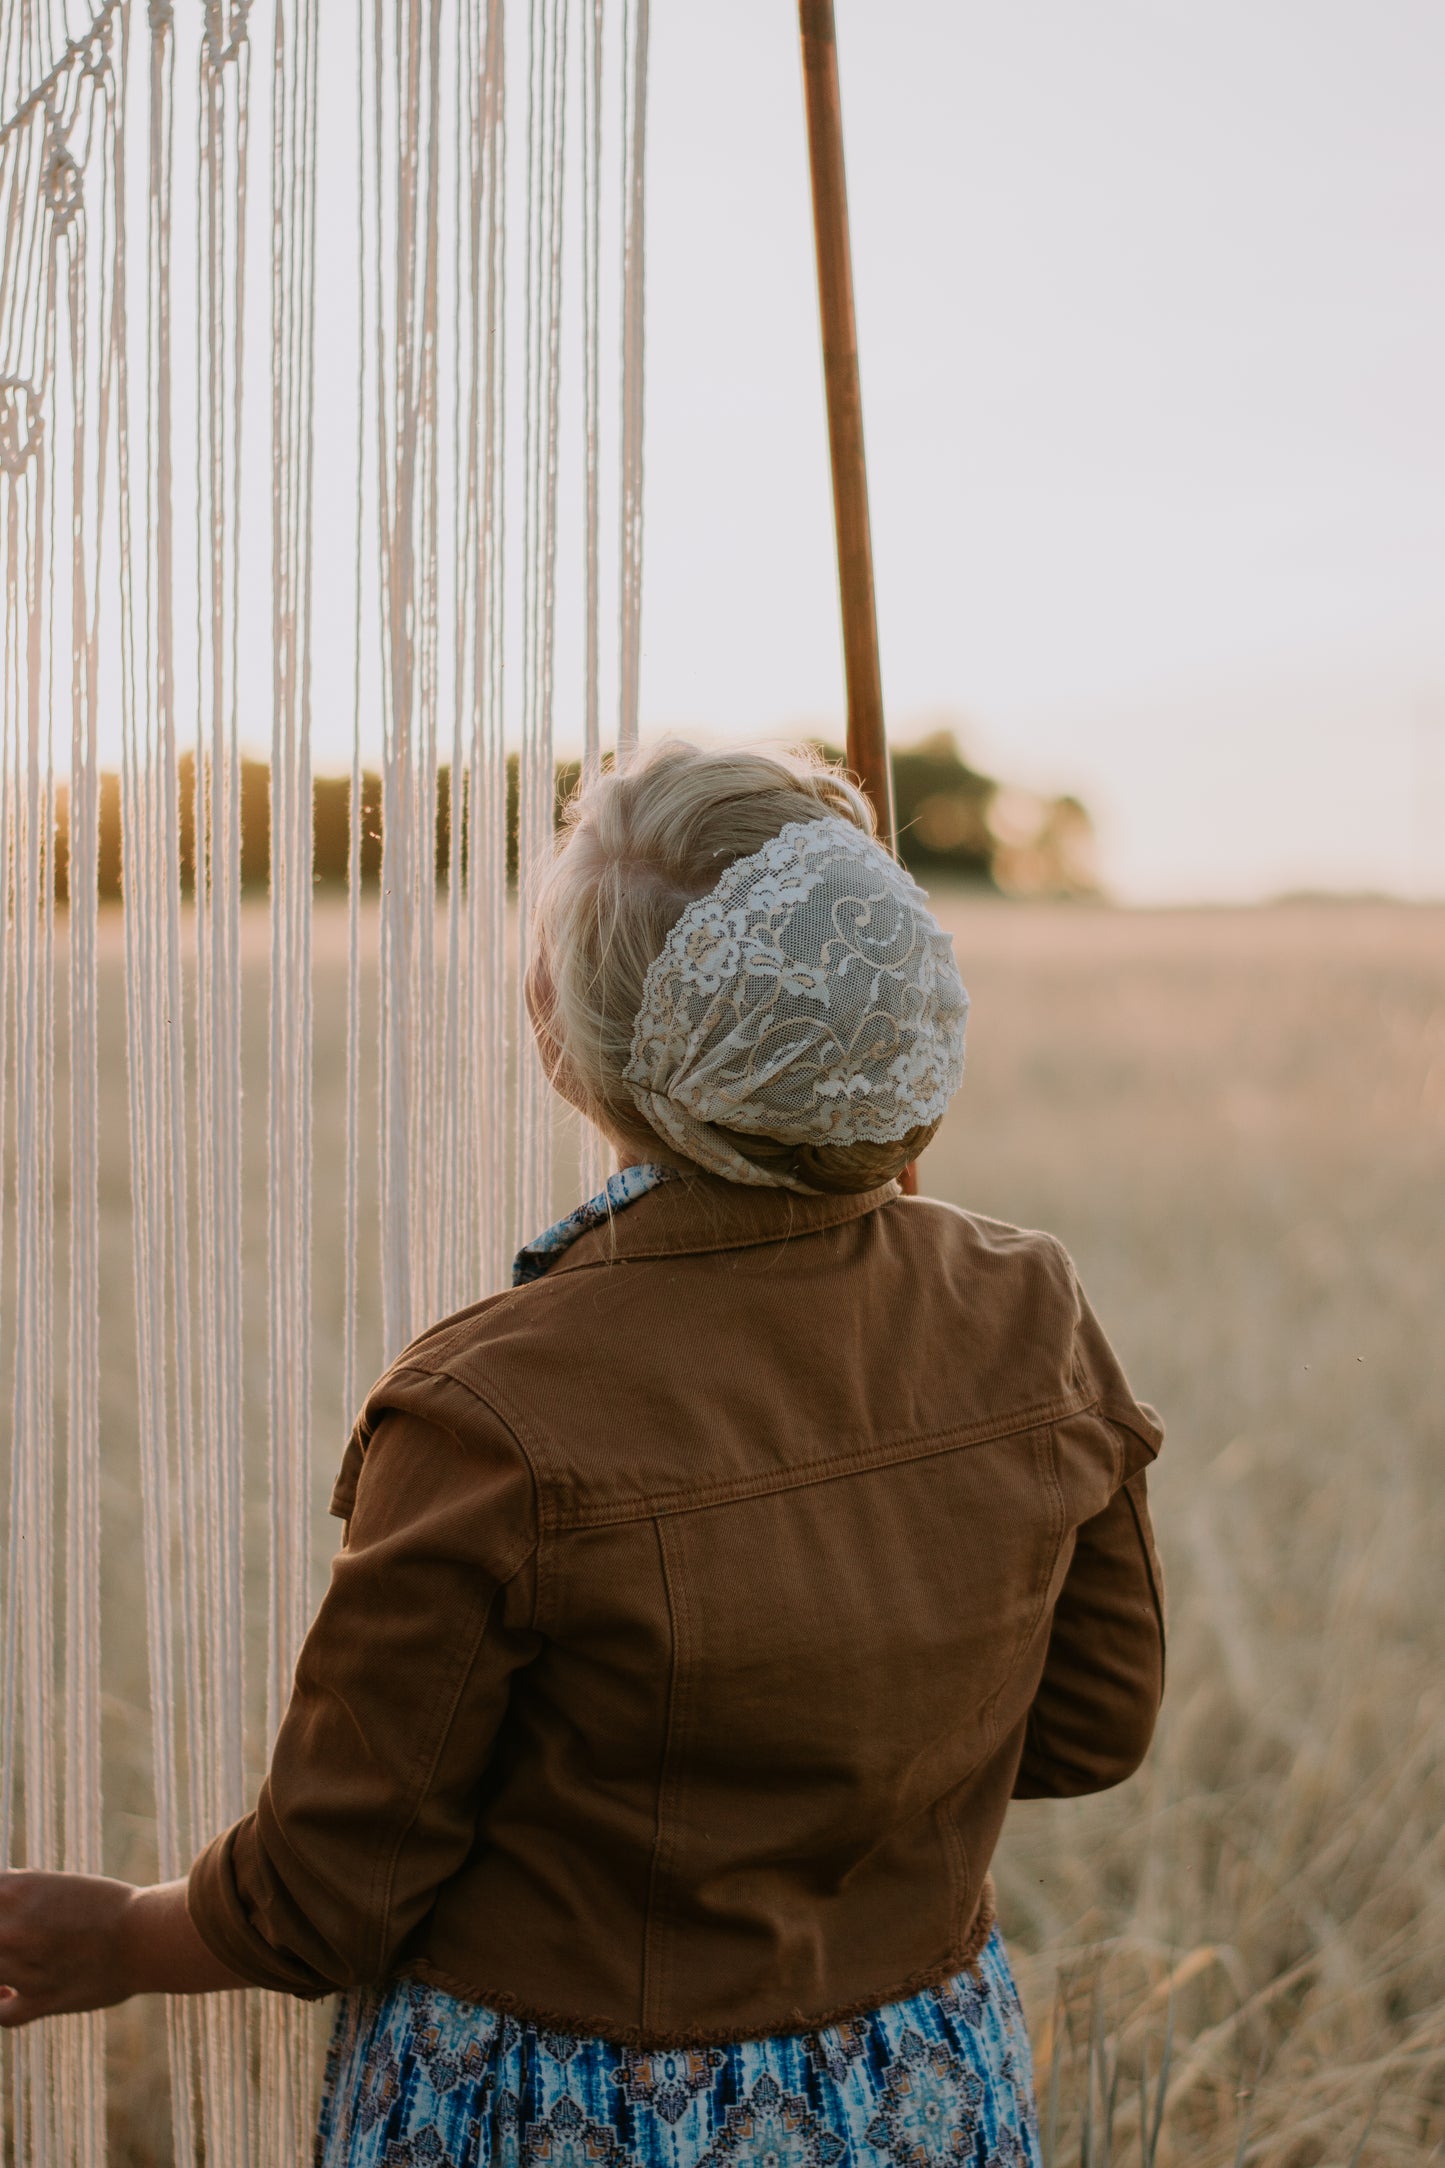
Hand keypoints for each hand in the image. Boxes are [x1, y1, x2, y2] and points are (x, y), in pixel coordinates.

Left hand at [0, 1870, 139, 2025]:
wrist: (147, 1935)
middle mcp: (12, 1929)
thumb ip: (22, 1894)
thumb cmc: (110, 1906)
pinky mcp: (40, 2000)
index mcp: (17, 1890)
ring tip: (8, 1968)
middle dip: (3, 1937)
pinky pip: (1, 2013)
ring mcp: (23, 1967)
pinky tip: (7, 1994)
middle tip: (20, 1940)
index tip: (5, 1917)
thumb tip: (0, 1898)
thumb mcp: (60, 1886)